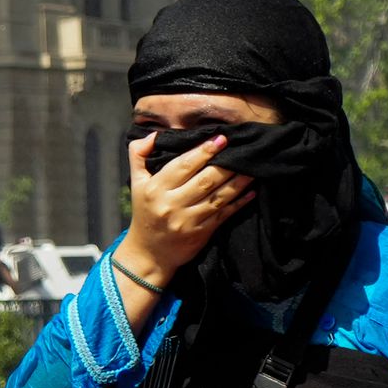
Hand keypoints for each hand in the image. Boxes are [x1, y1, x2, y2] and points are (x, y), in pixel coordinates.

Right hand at [121, 131, 250, 284]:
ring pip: (217, 197)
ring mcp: (187, 221)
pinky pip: (223, 215)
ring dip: (237, 182)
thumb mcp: (136, 182)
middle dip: (225, 164)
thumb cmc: (145, 211)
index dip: (203, 151)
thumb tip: (154, 134)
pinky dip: (239, 203)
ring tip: (251, 168)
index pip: (183, 165)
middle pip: (204, 180)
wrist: (149, 253)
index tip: (220, 138)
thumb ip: (138, 154)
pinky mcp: (201, 234)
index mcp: (156, 188)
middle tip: (241, 149)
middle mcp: (171, 204)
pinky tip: (251, 192)